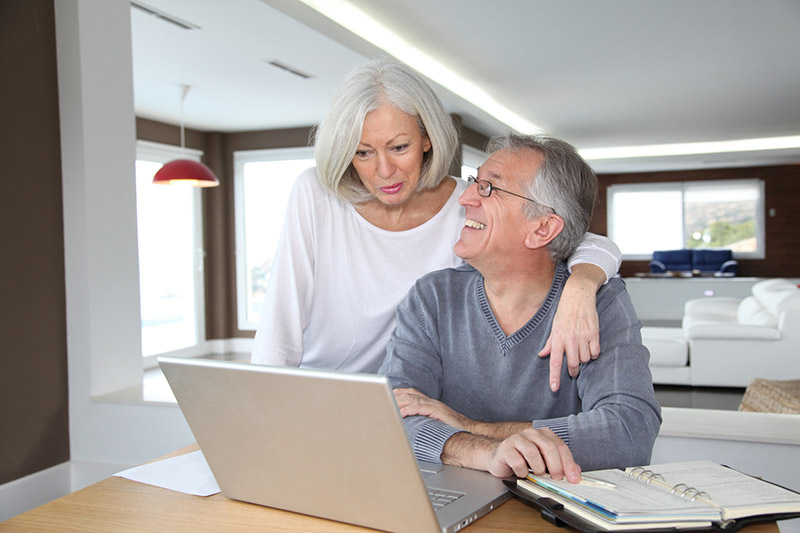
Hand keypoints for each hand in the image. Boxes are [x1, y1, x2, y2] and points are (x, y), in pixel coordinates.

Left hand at [393, 388, 473, 430]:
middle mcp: (432, 401)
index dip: (401, 392)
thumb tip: (415, 423)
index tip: (391, 394)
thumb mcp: (438, 420)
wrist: (470, 430)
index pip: (413, 393)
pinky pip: (419, 407)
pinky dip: (408, 409)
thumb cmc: (453, 429)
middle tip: (384, 399)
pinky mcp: (436, 411)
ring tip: (389, 406)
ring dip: (399, 402)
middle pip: (410, 394)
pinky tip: (401, 413)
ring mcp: (434, 405)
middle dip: (396, 396)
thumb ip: (427, 418)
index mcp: (432, 402)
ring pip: (412, 399)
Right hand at [485, 428, 580, 480]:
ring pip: (533, 452)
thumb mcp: (544, 462)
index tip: (574, 478)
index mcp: (544, 435)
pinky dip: (522, 471)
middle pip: (548, 447)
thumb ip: (560, 465)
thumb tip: (576, 473)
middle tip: (556, 478)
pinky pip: (517, 461)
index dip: (569, 464)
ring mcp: (517, 439)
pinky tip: (522, 473)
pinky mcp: (505, 448)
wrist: (499, 457)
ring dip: (538, 468)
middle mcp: (531, 433)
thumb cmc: (523, 459)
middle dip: (555, 466)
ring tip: (537, 474)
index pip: (560, 446)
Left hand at [540, 264, 602, 390]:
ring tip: (582, 351)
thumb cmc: (564, 312)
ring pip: (585, 359)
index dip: (554, 377)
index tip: (554, 388)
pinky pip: (595, 352)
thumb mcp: (554, 327)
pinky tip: (590, 347)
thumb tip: (542, 355)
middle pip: (573, 365)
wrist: (578, 296)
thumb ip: (550, 343)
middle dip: (573, 372)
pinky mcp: (594, 334)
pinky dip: (593, 353)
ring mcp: (582, 337)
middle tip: (573, 372)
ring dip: (584, 360)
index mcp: (558, 339)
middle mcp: (569, 339)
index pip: (555, 362)